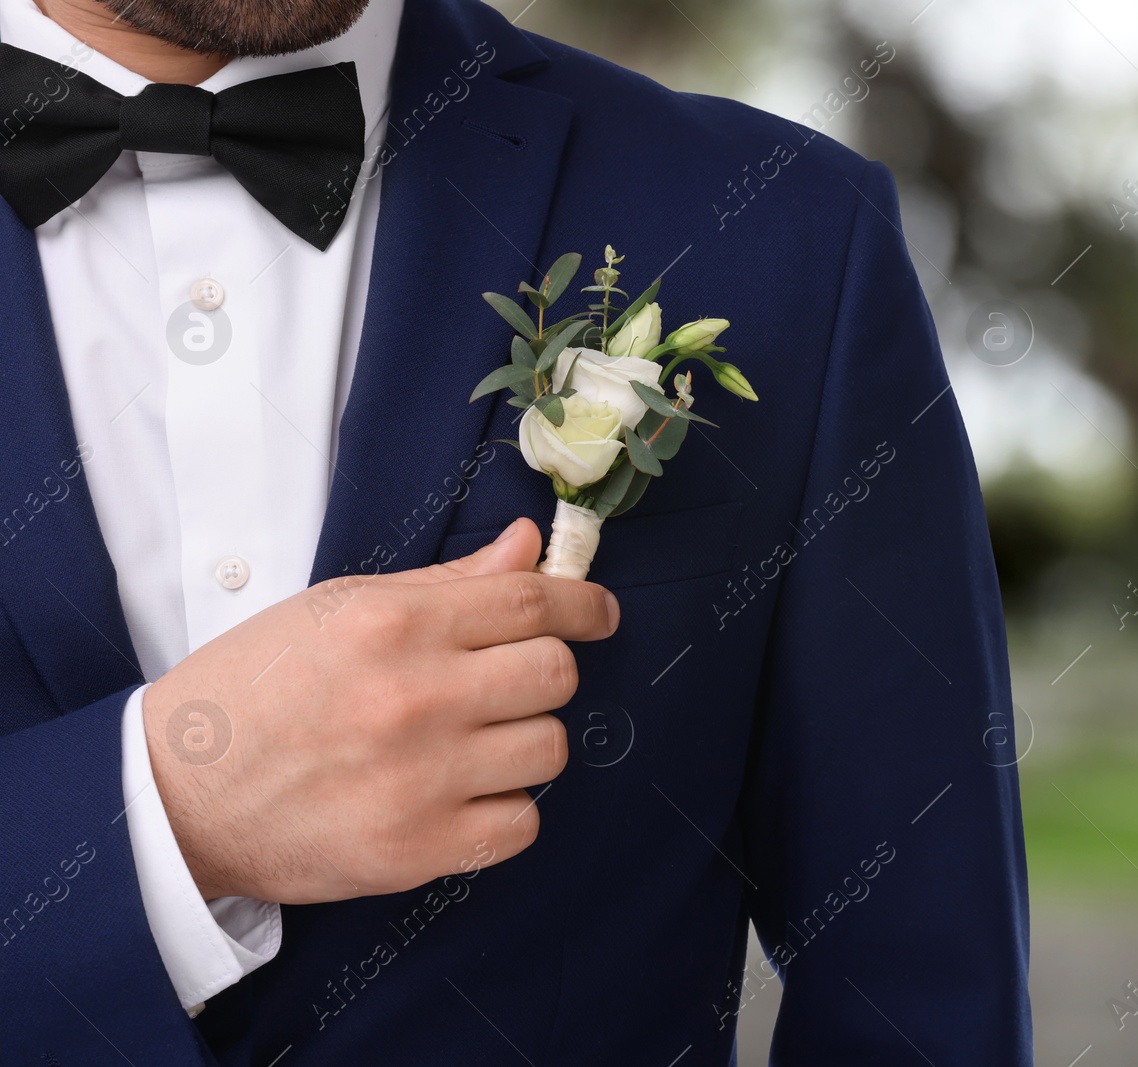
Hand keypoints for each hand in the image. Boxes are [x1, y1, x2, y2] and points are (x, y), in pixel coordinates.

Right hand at [141, 518, 617, 903]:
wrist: (175, 793)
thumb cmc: (257, 688)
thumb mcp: (339, 610)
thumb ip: (446, 583)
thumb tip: (530, 547)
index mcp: (394, 625)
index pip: (532, 599)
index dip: (583, 604)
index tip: (598, 614)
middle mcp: (416, 698)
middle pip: (556, 674)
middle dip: (545, 672)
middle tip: (507, 683)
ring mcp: (421, 779)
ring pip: (550, 748)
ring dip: (524, 742)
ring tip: (470, 742)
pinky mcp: (419, 849)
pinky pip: (523, 824)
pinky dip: (504, 810)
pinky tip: (460, 794)